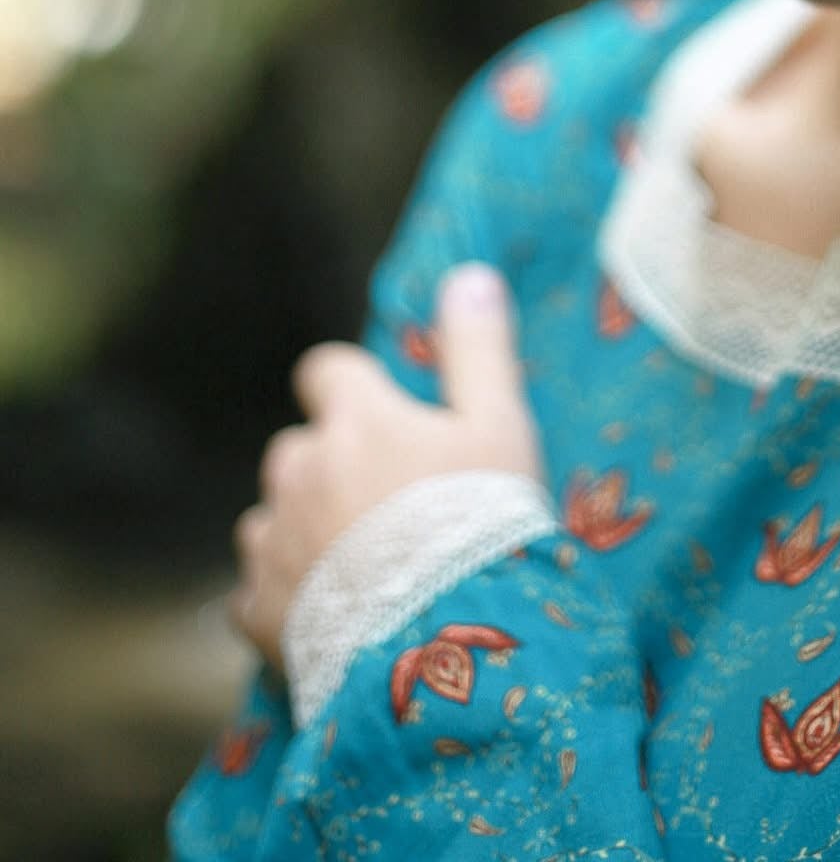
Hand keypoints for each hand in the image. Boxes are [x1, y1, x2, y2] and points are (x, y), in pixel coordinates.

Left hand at [229, 263, 545, 672]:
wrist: (441, 649)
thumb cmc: (479, 525)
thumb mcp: (499, 426)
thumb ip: (479, 348)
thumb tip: (471, 275)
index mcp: (355, 419)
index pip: (326, 371)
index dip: (350, 389)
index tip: (380, 415)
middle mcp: (299, 468)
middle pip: (299, 448)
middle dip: (330, 468)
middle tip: (387, 511)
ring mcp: (270, 541)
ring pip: (273, 519)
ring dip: (302, 532)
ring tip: (360, 573)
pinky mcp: (254, 610)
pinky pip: (256, 592)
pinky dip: (283, 599)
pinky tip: (329, 620)